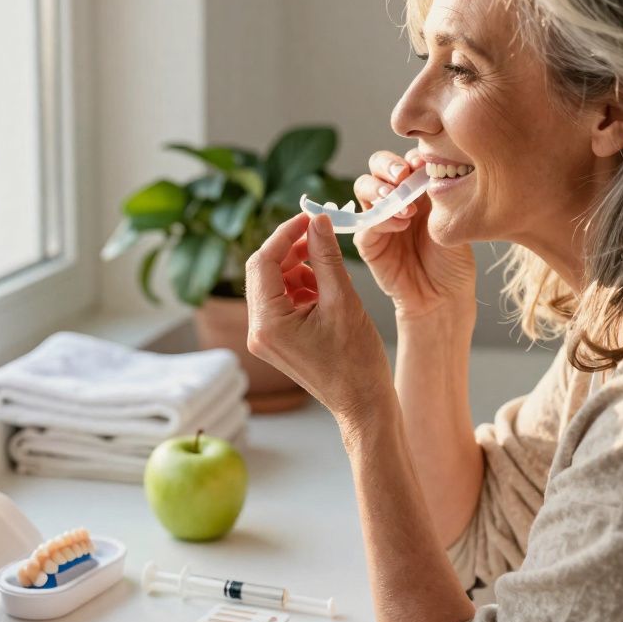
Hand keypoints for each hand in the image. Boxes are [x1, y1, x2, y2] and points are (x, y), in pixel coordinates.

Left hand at [245, 213, 391, 423]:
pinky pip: (282, 301)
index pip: (263, 262)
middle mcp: (258, 331)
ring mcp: (266, 338)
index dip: (285, 234)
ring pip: (273, 284)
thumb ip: (326, 257)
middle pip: (263, 271)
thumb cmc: (357, 362)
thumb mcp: (343, 300)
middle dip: (291, 250)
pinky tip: (326, 288)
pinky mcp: (278, 340)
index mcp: (267, 324)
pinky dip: (301, 287)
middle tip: (320, 234)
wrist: (364, 405)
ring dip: (298, 268)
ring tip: (329, 269)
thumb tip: (317, 221)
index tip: (308, 217)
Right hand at [353, 149, 477, 321]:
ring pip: (364, 187)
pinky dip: (381, 219)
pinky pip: (365, 223)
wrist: (444, 296)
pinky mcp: (369, 242)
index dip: (411, 157)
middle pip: (377, 166)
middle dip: (387, 166)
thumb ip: (440, 193)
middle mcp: (395, 198)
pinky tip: (401, 224)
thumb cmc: (453, 260)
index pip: (405, 159)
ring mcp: (379, 218)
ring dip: (380, 189)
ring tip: (404, 205)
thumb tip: (432, 164)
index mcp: (417, 188)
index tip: (425, 164)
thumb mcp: (454, 220)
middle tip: (403, 176)